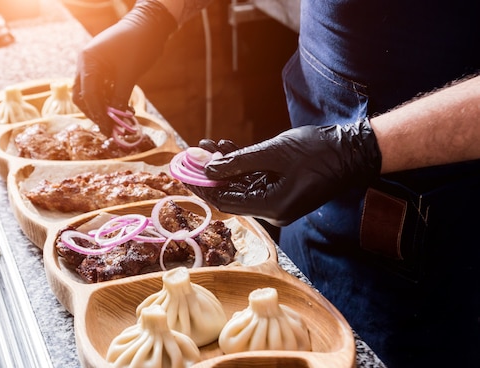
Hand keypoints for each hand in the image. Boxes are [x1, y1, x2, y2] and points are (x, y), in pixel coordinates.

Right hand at [72, 0, 175, 133]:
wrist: (150, 24)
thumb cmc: (138, 44)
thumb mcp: (129, 74)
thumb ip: (120, 97)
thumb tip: (116, 119)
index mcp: (88, 61)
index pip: (87, 94)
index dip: (97, 113)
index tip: (107, 128)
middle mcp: (86, 63)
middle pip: (83, 96)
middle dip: (96, 112)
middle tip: (110, 128)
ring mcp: (93, 65)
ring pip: (92, 93)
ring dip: (104, 107)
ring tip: (121, 120)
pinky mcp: (104, 67)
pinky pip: (102, 88)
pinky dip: (110, 99)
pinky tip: (123, 109)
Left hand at [192, 119, 381, 225]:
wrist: (354, 151)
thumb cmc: (319, 151)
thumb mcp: (274, 153)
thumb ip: (238, 161)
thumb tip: (207, 168)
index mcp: (272, 207)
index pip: (225, 202)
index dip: (203, 186)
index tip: (185, 171)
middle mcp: (273, 210)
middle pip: (231, 194)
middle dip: (211, 173)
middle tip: (192, 154)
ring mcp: (278, 201)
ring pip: (242, 185)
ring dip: (225, 165)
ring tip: (206, 144)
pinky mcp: (282, 190)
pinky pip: (255, 180)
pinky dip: (241, 165)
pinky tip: (226, 147)